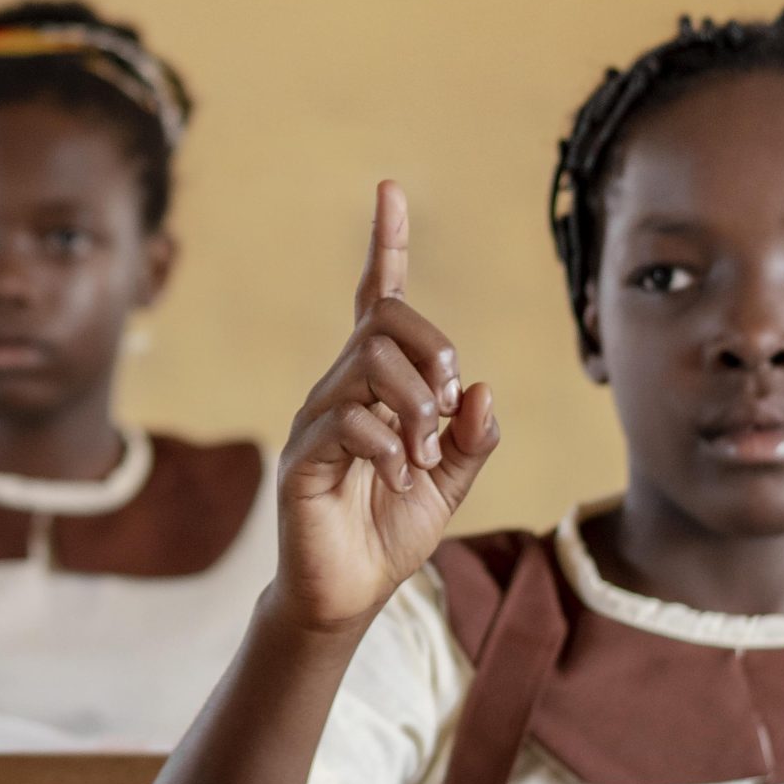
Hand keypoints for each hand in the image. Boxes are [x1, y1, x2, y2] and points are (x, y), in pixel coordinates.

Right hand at [270, 180, 501, 634]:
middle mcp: (340, 388)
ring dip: (415, 409)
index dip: (386, 244)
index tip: (390, 189)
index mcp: (376, 385)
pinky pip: (349, 421)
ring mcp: (317, 419)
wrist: (348, 594)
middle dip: (432, 354)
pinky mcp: (302, 457)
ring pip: (369, 365)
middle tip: (448, 412)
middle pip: (385, 322)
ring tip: (423, 459)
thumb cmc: (391, 530)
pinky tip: (399, 478)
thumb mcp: (453, 483)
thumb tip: (481, 389)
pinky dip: (389, 446)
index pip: (378, 299)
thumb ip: (472, 438)